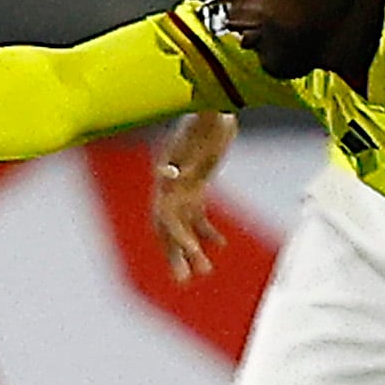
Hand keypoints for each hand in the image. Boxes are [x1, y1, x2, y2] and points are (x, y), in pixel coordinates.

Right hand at [151, 112, 236, 282]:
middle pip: (168, 227)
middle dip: (176, 254)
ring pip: (183, 225)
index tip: (193, 252)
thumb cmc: (208, 120)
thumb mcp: (199, 136)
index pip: (166, 216)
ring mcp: (182, 187)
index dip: (177, 236)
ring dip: (192, 248)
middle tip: (184, 281)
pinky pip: (197, 214)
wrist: (216, 104)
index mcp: (168, 179)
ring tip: (204, 272)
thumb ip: (180, 155)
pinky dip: (206, 230)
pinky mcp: (195, 185)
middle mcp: (171, 186)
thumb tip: (163, 174)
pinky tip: (220, 244)